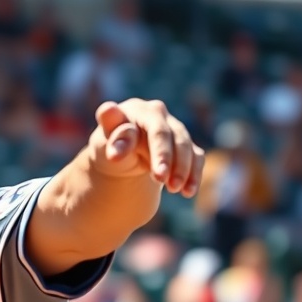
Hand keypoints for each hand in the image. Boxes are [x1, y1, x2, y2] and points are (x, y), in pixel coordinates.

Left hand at [90, 99, 204, 197]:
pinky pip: (196, 157)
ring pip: (188, 148)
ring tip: (176, 190)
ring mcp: (173, 127)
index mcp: (140, 110)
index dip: (161, 153)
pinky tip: (189, 191)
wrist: (118, 155)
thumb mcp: (105, 141)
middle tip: (169, 186)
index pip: (157, 130)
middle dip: (175, 164)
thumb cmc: (109, 146)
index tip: (159, 177)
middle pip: (176, 139)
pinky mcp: (184, 143)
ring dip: (185, 171)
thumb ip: (109, 128)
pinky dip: (194, 175)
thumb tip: (107, 110)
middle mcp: (159, 114)